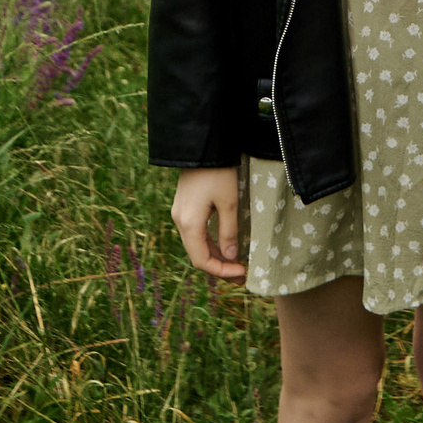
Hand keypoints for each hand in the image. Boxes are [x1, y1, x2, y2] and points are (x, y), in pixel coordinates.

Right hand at [170, 167, 245, 281]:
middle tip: (241, 276)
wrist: (201, 145)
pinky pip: (195, 234)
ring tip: (235, 265)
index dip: (221, 271)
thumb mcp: (229, 202)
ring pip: (196, 245)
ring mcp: (180, 214)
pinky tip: (224, 248)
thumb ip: (228, 231)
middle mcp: (180, 222)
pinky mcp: (184, 208)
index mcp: (189, 223)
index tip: (241, 272)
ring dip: (215, 257)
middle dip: (219, 268)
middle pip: (197, 255)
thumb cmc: (217, 172)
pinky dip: (209, 245)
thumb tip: (230, 256)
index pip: (202, 260)